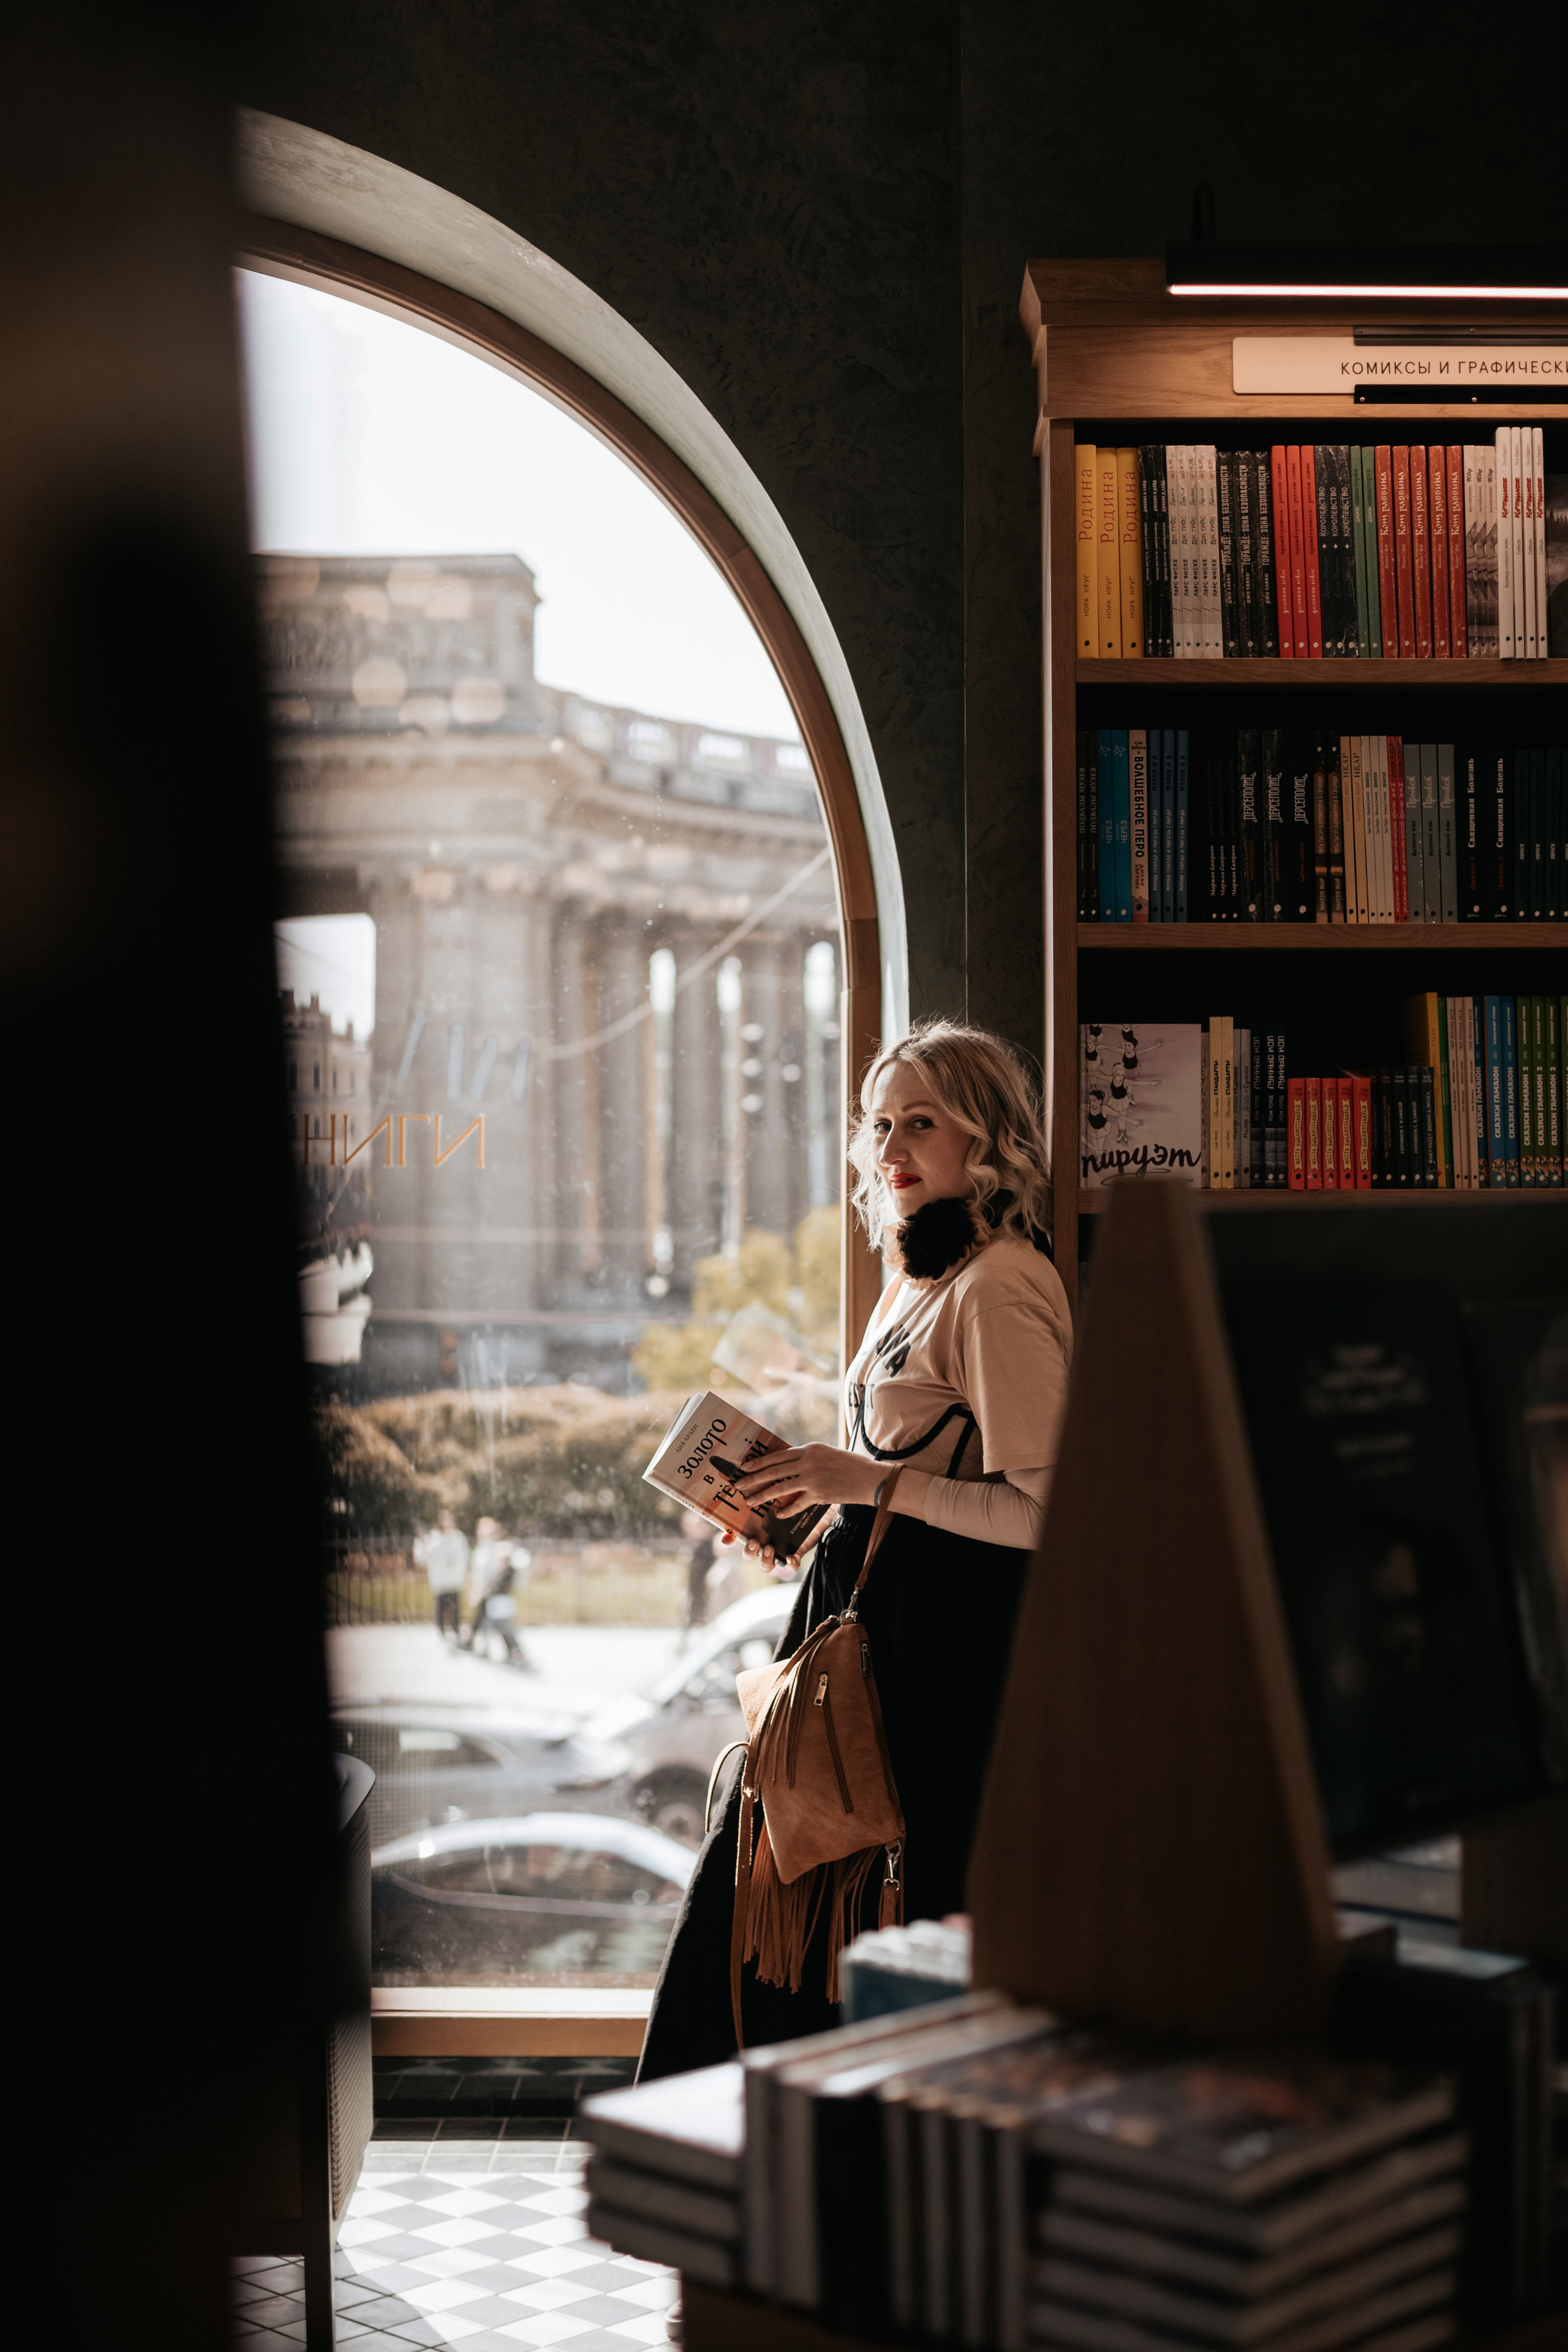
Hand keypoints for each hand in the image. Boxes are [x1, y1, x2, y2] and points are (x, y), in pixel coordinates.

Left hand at [718, 1444, 882, 1569]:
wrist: (869, 1478)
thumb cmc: (849, 1465)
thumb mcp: (826, 1454)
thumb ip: (807, 1458)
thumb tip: (788, 1463)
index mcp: (809, 1449)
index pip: (778, 1455)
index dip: (759, 1461)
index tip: (745, 1466)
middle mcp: (808, 1461)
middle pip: (773, 1471)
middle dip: (753, 1479)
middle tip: (739, 1485)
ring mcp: (812, 1478)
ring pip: (780, 1488)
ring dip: (763, 1495)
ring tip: (751, 1501)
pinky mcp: (819, 1494)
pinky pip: (796, 1504)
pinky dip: (786, 1510)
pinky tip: (777, 1514)